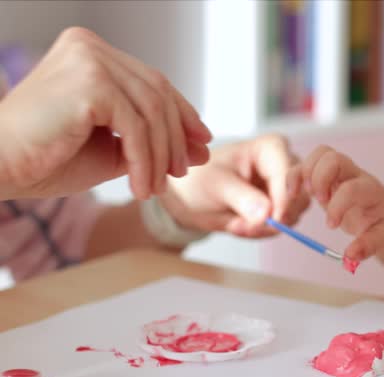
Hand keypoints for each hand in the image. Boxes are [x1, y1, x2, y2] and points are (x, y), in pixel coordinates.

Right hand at [0, 27, 210, 199]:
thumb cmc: (46, 158)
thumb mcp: (113, 148)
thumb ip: (153, 142)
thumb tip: (204, 146)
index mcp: (91, 52)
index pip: (152, 81)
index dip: (182, 113)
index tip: (200, 142)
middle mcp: (90, 47)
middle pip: (157, 93)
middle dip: (176, 136)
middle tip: (183, 171)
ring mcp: (89, 59)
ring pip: (151, 112)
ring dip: (160, 156)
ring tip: (156, 188)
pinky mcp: (90, 82)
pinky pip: (136, 126)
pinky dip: (144, 160)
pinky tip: (139, 186)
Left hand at [159, 134, 309, 236]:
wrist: (192, 194)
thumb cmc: (201, 179)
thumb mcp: (215, 186)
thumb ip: (241, 198)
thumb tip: (266, 214)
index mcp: (272, 148)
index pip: (289, 175)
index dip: (284, 201)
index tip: (272, 221)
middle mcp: (286, 164)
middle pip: (299, 196)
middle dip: (272, 218)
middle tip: (243, 227)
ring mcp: (287, 187)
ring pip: (294, 214)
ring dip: (265, 227)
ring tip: (236, 224)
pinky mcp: (284, 206)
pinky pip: (284, 225)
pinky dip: (262, 231)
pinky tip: (242, 225)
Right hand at [287, 145, 383, 260]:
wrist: (383, 208)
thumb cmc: (382, 221)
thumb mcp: (383, 236)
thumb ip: (368, 246)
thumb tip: (350, 256)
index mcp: (370, 190)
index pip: (351, 188)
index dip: (337, 206)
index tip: (331, 225)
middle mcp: (354, 174)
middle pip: (333, 157)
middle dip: (319, 179)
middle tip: (319, 201)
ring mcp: (339, 171)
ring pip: (320, 153)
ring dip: (304, 173)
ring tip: (304, 195)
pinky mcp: (324, 173)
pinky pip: (306, 163)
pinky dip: (294, 175)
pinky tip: (293, 194)